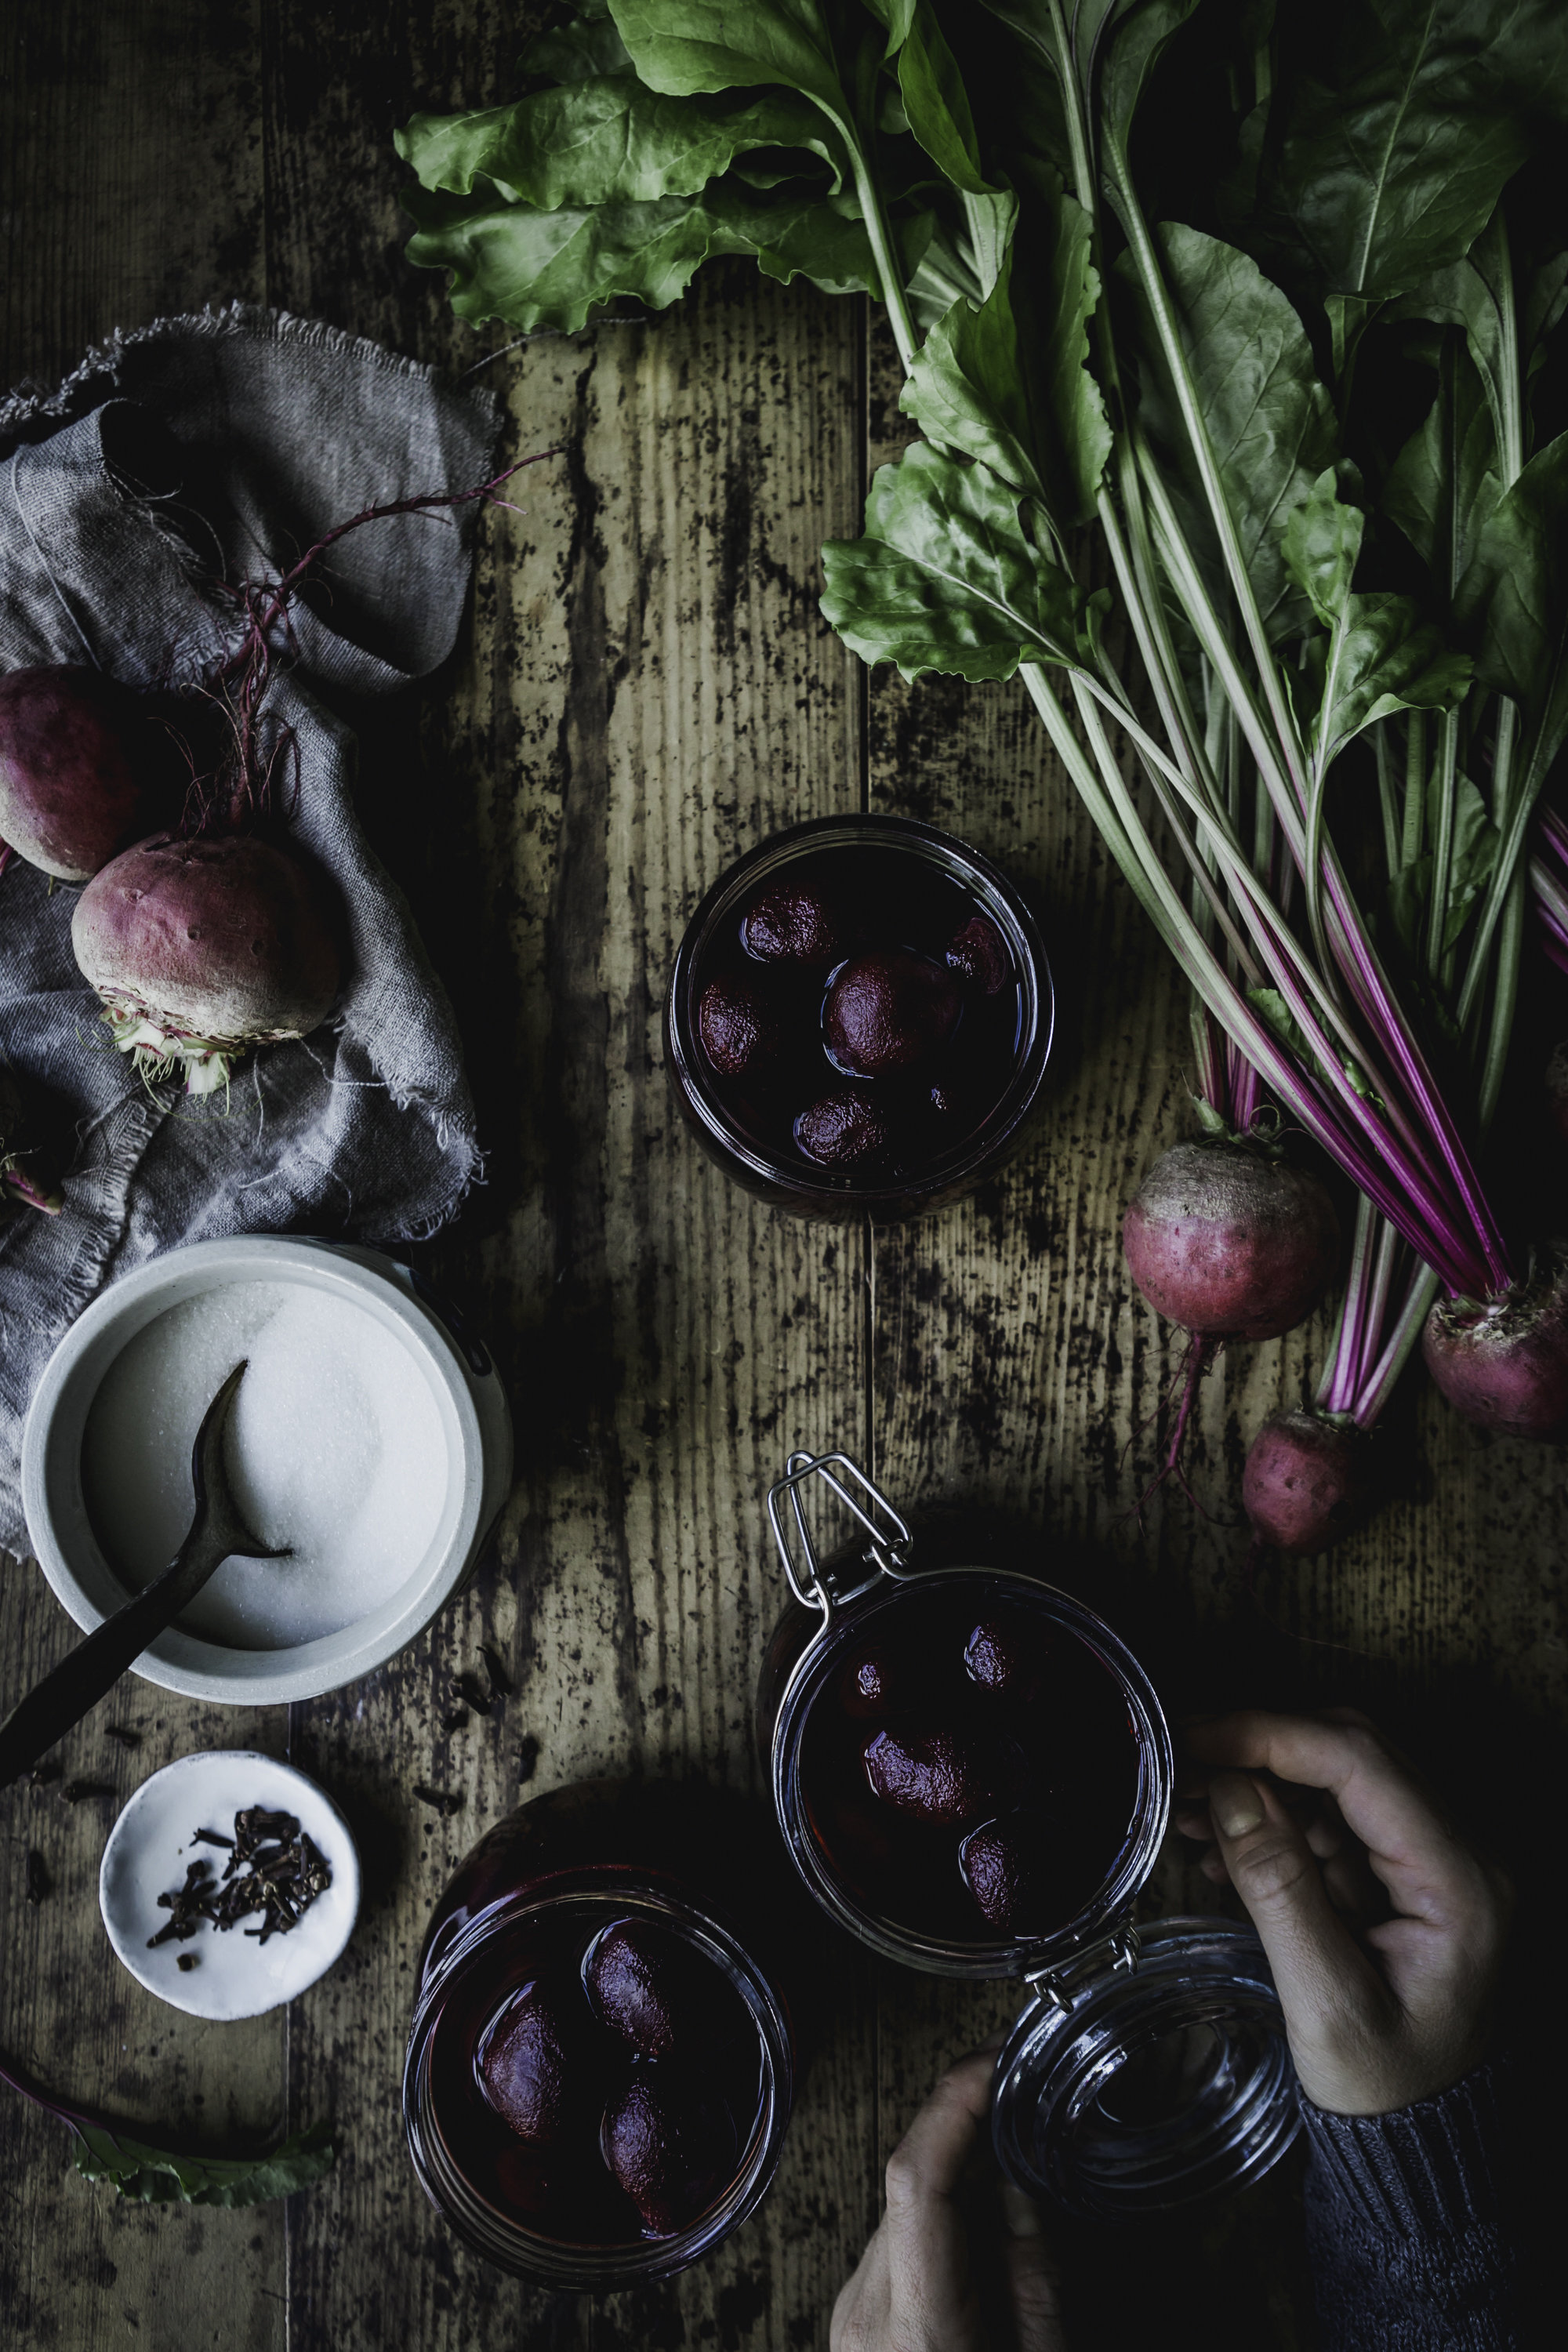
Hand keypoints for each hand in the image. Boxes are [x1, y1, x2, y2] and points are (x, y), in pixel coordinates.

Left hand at [831, 2048, 1066, 2351]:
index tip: (994, 2062)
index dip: (955, 2103)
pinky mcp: (858, 2306)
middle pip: (912, 2176)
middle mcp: (868, 2308)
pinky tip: (984, 2208)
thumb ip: (1031, 2263)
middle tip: (1022, 2078)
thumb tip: (1018, 2171)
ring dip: (960, 2164)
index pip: (917, 2177)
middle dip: (969, 2121)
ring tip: (1016, 2138)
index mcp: (917, 2324)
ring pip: (907, 2198)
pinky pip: (901, 2231)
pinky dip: (944, 2206)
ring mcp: (854, 2306)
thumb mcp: (1041, 2350)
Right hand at [1176, 1708, 1511, 2116]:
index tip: (1197, 1736)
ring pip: (1339, 1775)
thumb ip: (1279, 1888)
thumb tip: (1229, 1787)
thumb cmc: (1387, 2088)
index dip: (1272, 1735)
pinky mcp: (1404, 1871)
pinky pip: (1336, 1814)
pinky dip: (1276, 1816)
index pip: (1363, 1763)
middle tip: (1184, 1769)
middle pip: (1354, 1753)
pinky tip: (1223, 1846)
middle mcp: (1460, 1854)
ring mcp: (1434, 1859)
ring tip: (1191, 1812)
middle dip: (1261, 1749)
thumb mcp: (1325, 2001)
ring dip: (1262, 1781)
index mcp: (1460, 1883)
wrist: (1419, 2139)